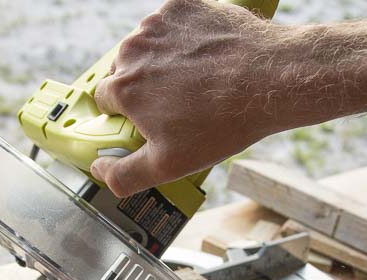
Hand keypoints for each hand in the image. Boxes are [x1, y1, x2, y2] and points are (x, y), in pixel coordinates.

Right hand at [91, 0, 331, 196]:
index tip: (148, 121)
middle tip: (177, 105)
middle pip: (125, 71)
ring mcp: (159, 24)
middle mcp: (133, 49)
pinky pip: (171, 24)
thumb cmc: (221, 124)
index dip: (126, 114)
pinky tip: (204, 57)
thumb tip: (97, 171)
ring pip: (147, 46)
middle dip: (143, 87)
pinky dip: (182, 39)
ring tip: (195, 82)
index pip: (105, 100)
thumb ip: (123, 175)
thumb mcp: (167, 166)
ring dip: (162, 62)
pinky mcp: (183, 6)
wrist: (270, 79)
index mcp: (123, 87)